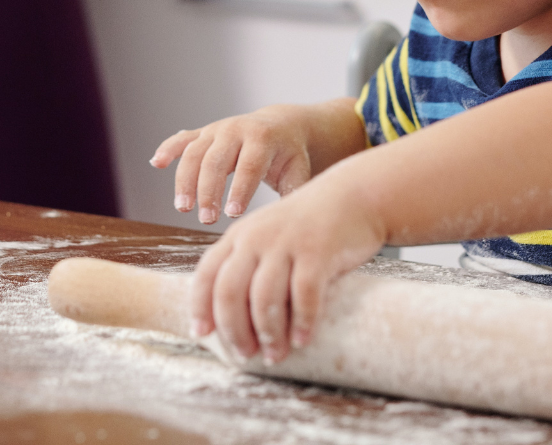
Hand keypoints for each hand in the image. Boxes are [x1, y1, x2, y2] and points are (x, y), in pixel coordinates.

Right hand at [151, 104, 321, 223]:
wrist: (281, 126)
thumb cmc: (290, 156)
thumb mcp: (298, 172)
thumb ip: (292, 195)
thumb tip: (284, 224)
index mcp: (263, 138)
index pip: (248, 166)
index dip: (240, 190)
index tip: (233, 215)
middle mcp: (236, 130)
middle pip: (216, 160)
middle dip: (208, 190)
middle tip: (206, 219)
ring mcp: (216, 130)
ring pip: (194, 153)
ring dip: (185, 180)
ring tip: (183, 207)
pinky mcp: (203, 133)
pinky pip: (182, 140)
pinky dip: (167, 149)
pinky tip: (156, 163)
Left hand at [188, 158, 385, 364]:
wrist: (352, 197)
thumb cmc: (307, 227)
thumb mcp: (268, 237)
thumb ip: (249, 266)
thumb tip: (235, 320)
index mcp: (239, 235)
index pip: (206, 273)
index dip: (200, 306)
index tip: (202, 334)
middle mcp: (257, 237)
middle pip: (230, 291)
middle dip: (233, 329)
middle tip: (244, 354)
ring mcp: (286, 243)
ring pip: (264, 297)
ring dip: (268, 334)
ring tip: (274, 354)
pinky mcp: (318, 251)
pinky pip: (304, 294)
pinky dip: (302, 322)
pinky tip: (302, 339)